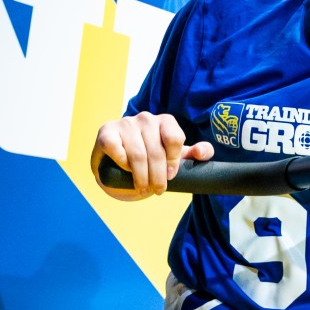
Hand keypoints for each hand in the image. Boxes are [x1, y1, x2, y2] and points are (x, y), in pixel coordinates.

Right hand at [90, 112, 213, 200]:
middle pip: (156, 151)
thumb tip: (202, 153)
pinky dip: (122, 165)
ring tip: (143, 188)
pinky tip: (125, 170)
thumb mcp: (175, 155)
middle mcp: (146, 118)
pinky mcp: (107, 131)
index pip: (175, 139)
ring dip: (141, 176)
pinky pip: (117, 151)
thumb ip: (195, 153)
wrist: (119, 157)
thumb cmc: (152, 155)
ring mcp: (125, 123)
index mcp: (166, 121)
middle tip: (158, 190)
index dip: (174, 161)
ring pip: (137, 155)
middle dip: (158, 176)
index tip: (171, 176)